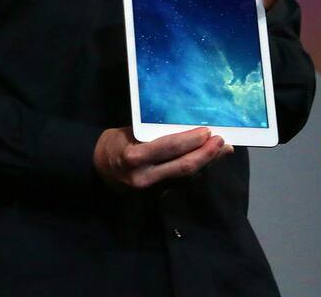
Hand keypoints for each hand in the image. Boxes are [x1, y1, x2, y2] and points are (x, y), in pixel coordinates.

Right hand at [93, 126, 232, 190]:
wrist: (98, 169)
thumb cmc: (114, 144)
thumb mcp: (128, 132)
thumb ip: (154, 132)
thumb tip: (184, 126)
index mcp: (133, 157)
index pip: (168, 148)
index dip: (190, 140)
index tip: (207, 131)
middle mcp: (144, 176)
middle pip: (183, 167)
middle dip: (206, 154)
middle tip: (222, 141)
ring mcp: (152, 188)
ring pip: (186, 176)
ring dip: (206, 162)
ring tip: (223, 149)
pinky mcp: (157, 193)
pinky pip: (181, 179)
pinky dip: (197, 168)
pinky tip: (208, 159)